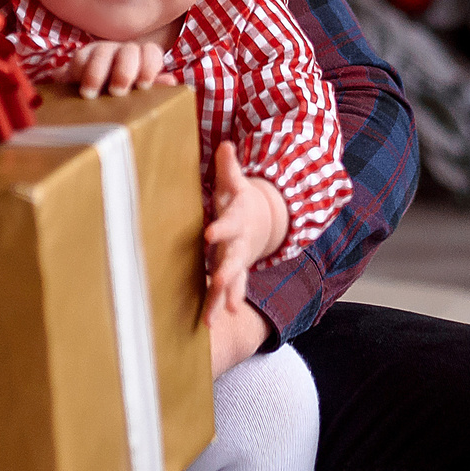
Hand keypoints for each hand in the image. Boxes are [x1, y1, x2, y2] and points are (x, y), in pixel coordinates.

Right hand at [69, 40, 175, 97]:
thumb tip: (169, 83)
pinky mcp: (81, 59)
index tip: (143, 85)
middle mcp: (123, 52)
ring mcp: (101, 53)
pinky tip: (75, 86)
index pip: (151, 53)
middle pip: (128, 52)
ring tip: (90, 94)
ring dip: (96, 73)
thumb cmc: (124, 99)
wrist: (92, 99)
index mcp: (142, 60)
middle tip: (117, 92)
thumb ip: (155, 90)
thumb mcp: (140, 97)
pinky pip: (79, 58)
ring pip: (101, 53)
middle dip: (124, 71)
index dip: (149, 67)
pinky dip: (78, 72)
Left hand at [203, 142, 288, 373]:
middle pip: (234, 258)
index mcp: (236, 219)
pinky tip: (211, 324)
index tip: (209, 233)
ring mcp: (239, 261)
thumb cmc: (236, 199)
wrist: (259, 219)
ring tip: (215, 316)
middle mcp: (239, 243)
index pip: (229, 223)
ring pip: (233, 282)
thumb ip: (229, 167)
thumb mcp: (234, 182)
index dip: (221, 228)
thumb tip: (227, 145)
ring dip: (223, 297)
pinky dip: (222, 306)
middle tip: (217, 281)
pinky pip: (230, 292)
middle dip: (227, 271)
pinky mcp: (235, 274)